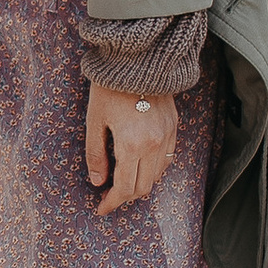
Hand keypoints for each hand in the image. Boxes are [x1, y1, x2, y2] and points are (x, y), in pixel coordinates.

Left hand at [86, 81, 178, 214]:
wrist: (138, 59)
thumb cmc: (109, 88)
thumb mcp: (94, 121)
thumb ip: (96, 155)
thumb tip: (98, 182)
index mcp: (132, 144)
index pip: (125, 188)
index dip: (112, 203)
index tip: (101, 209)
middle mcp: (154, 144)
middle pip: (143, 187)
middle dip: (126, 197)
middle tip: (109, 197)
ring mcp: (167, 135)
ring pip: (157, 175)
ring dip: (140, 184)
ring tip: (122, 182)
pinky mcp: (174, 126)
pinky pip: (166, 159)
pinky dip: (153, 169)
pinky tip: (139, 166)